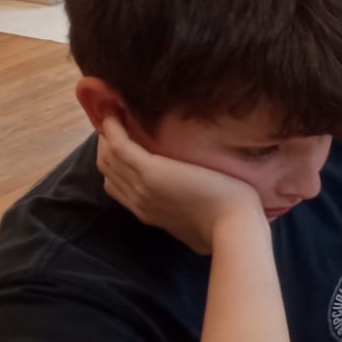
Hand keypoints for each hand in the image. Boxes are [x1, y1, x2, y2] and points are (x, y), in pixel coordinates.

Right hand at [96, 117, 262, 253]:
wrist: (235, 228)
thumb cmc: (227, 229)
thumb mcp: (197, 228)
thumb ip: (186, 216)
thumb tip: (193, 212)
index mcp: (148, 212)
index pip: (115, 186)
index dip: (112, 163)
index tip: (118, 142)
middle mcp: (139, 200)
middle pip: (107, 169)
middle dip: (106, 144)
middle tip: (115, 120)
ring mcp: (142, 186)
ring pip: (108, 157)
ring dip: (107, 133)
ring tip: (114, 111)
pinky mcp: (151, 172)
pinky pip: (120, 147)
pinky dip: (114, 129)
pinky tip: (115, 113)